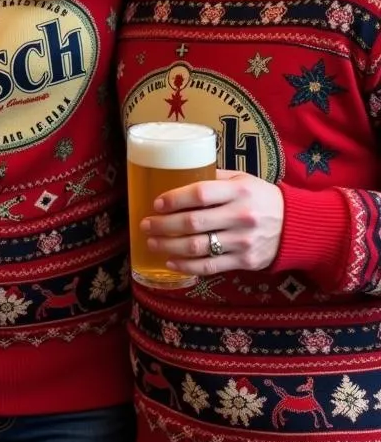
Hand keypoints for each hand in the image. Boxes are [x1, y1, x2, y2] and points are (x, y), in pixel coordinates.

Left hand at [141, 170, 282, 274]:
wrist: (297, 226)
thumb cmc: (261, 198)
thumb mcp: (243, 180)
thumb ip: (214, 178)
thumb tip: (177, 174)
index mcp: (239, 191)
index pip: (199, 194)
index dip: (174, 199)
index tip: (156, 203)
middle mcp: (241, 216)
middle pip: (193, 222)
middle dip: (163, 225)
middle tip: (145, 224)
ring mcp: (243, 241)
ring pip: (198, 247)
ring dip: (169, 246)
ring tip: (152, 242)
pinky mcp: (245, 261)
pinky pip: (210, 266)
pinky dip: (187, 266)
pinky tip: (171, 262)